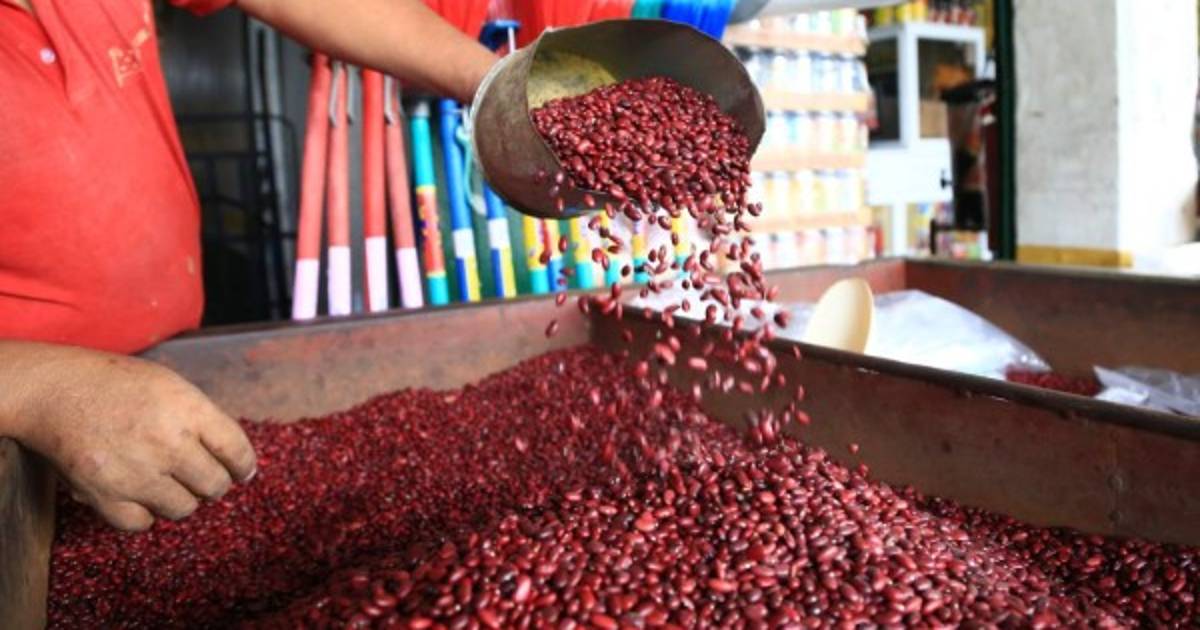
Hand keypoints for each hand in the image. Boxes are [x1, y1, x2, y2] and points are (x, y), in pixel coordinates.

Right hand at [1, 342, 256, 530]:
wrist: (57, 391)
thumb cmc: (118, 385)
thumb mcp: (172, 386)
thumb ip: (205, 420)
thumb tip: (236, 460)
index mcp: (189, 411)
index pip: (237, 451)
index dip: (243, 465)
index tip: (242, 471)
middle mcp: (168, 444)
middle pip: (215, 485)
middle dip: (213, 482)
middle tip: (201, 475)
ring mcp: (137, 473)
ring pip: (184, 508)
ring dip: (180, 498)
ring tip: (165, 480)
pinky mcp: (106, 495)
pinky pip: (143, 523)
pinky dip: (144, 513)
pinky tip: (139, 493)